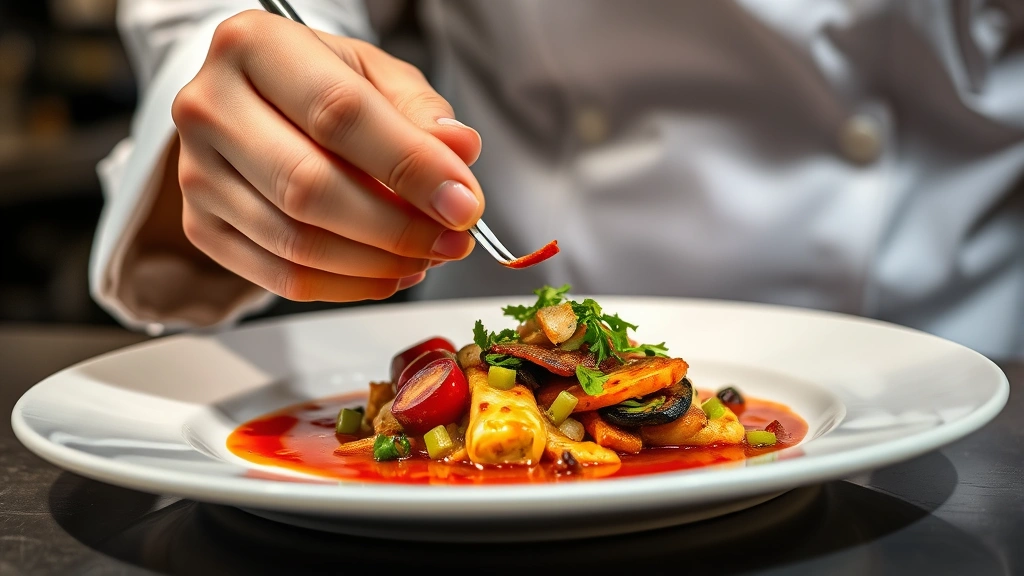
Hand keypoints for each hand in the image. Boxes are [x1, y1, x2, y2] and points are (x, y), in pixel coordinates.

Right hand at [169, 10, 482, 301]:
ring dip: (376, 262)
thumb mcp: (373, 73)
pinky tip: (387, 274)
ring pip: (295, 241)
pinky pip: (280, 277)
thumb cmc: (317, 83)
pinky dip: (346, 286)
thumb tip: (457, 151)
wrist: (257, 103)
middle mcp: (210, 107)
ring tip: (426, 256)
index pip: (339, 113)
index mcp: (253, 45)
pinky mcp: (201, 227)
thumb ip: (419, 109)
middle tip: (451, 239)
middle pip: (309, 186)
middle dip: (396, 226)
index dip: (409, 166)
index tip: (462, 202)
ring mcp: (197, 172)